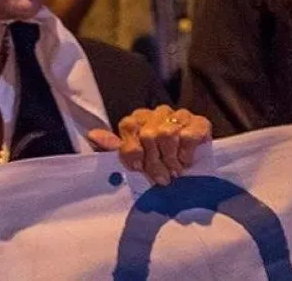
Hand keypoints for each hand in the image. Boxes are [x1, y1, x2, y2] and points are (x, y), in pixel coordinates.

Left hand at [88, 105, 211, 185]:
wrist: (192, 168)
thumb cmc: (157, 162)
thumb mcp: (132, 158)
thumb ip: (113, 147)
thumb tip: (92, 135)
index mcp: (137, 119)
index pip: (128, 127)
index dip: (133, 151)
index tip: (139, 168)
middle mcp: (156, 113)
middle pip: (148, 135)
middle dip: (154, 161)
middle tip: (160, 177)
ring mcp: (178, 115)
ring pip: (167, 134)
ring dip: (170, 159)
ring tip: (174, 171)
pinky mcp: (199, 122)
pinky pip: (189, 134)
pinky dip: (186, 152)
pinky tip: (185, 161)